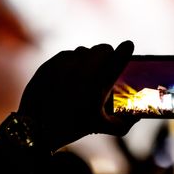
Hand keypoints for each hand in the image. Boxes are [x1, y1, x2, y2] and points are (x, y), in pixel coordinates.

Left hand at [17, 40, 139, 152]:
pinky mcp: (51, 63)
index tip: (128, 45)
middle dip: (107, 55)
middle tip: (106, 65)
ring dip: (89, 58)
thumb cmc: (72, 128)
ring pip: (85, 50)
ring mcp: (65, 65)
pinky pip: (68, 54)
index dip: (126, 49)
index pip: (119, 57)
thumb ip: (125, 123)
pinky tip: (71, 74)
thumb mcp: (102, 127)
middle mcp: (83, 70)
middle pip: (103, 49)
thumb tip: (138, 115)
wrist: (36, 128)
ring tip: (87, 72)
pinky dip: (72, 61)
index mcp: (99, 84)